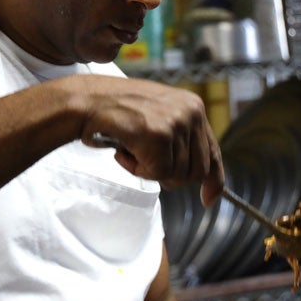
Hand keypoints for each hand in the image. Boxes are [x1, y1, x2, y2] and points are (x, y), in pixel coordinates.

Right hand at [75, 77, 223, 204]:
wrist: (86, 101)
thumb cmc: (115, 112)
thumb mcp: (156, 119)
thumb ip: (178, 140)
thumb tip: (197, 176)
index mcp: (193, 106)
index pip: (212, 152)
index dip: (213, 180)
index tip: (208, 199)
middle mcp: (191, 112)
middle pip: (197, 171)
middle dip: (171, 177)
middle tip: (144, 162)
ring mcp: (177, 123)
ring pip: (176, 175)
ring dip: (149, 171)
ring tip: (130, 149)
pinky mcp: (160, 136)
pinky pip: (157, 174)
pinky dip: (137, 171)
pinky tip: (124, 151)